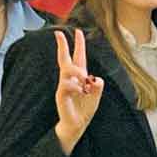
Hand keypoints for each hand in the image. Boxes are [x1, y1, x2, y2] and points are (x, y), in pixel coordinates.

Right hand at [54, 29, 103, 153]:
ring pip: (67, 70)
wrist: (77, 124)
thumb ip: (98, 86)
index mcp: (80, 77)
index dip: (79, 45)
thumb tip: (94, 78)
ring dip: (77, 72)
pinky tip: (81, 92)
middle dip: (63, 45)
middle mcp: (70, 79)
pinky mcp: (60, 94)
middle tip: (58, 33)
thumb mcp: (97, 95)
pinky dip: (76, 87)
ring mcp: (64, 86)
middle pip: (65, 58)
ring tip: (84, 80)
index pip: (78, 57)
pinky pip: (66, 85)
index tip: (78, 31)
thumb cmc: (85, 109)